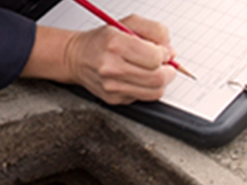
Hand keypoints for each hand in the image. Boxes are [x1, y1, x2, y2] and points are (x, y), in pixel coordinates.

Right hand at [21, 15, 176, 104]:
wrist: (76, 58)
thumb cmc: (101, 41)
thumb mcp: (128, 23)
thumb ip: (155, 31)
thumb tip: (170, 52)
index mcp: (116, 44)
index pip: (156, 58)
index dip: (166, 55)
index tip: (163, 52)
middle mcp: (112, 68)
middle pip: (157, 79)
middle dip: (168, 72)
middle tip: (166, 66)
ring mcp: (112, 87)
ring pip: (153, 92)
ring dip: (160, 82)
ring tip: (155, 72)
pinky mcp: (113, 99)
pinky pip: (142, 97)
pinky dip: (145, 88)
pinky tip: (137, 78)